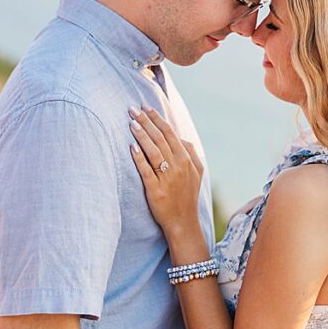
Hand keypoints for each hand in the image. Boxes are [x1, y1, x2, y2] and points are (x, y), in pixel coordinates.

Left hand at [128, 106, 202, 232]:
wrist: (183, 221)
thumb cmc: (186, 195)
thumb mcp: (196, 172)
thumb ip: (190, 153)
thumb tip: (180, 137)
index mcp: (187, 159)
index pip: (170, 133)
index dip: (157, 119)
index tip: (146, 108)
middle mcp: (178, 165)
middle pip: (160, 138)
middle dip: (146, 122)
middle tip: (132, 109)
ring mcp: (167, 177)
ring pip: (153, 151)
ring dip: (142, 135)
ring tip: (131, 123)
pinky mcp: (156, 189)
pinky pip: (146, 170)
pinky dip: (139, 157)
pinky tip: (132, 147)